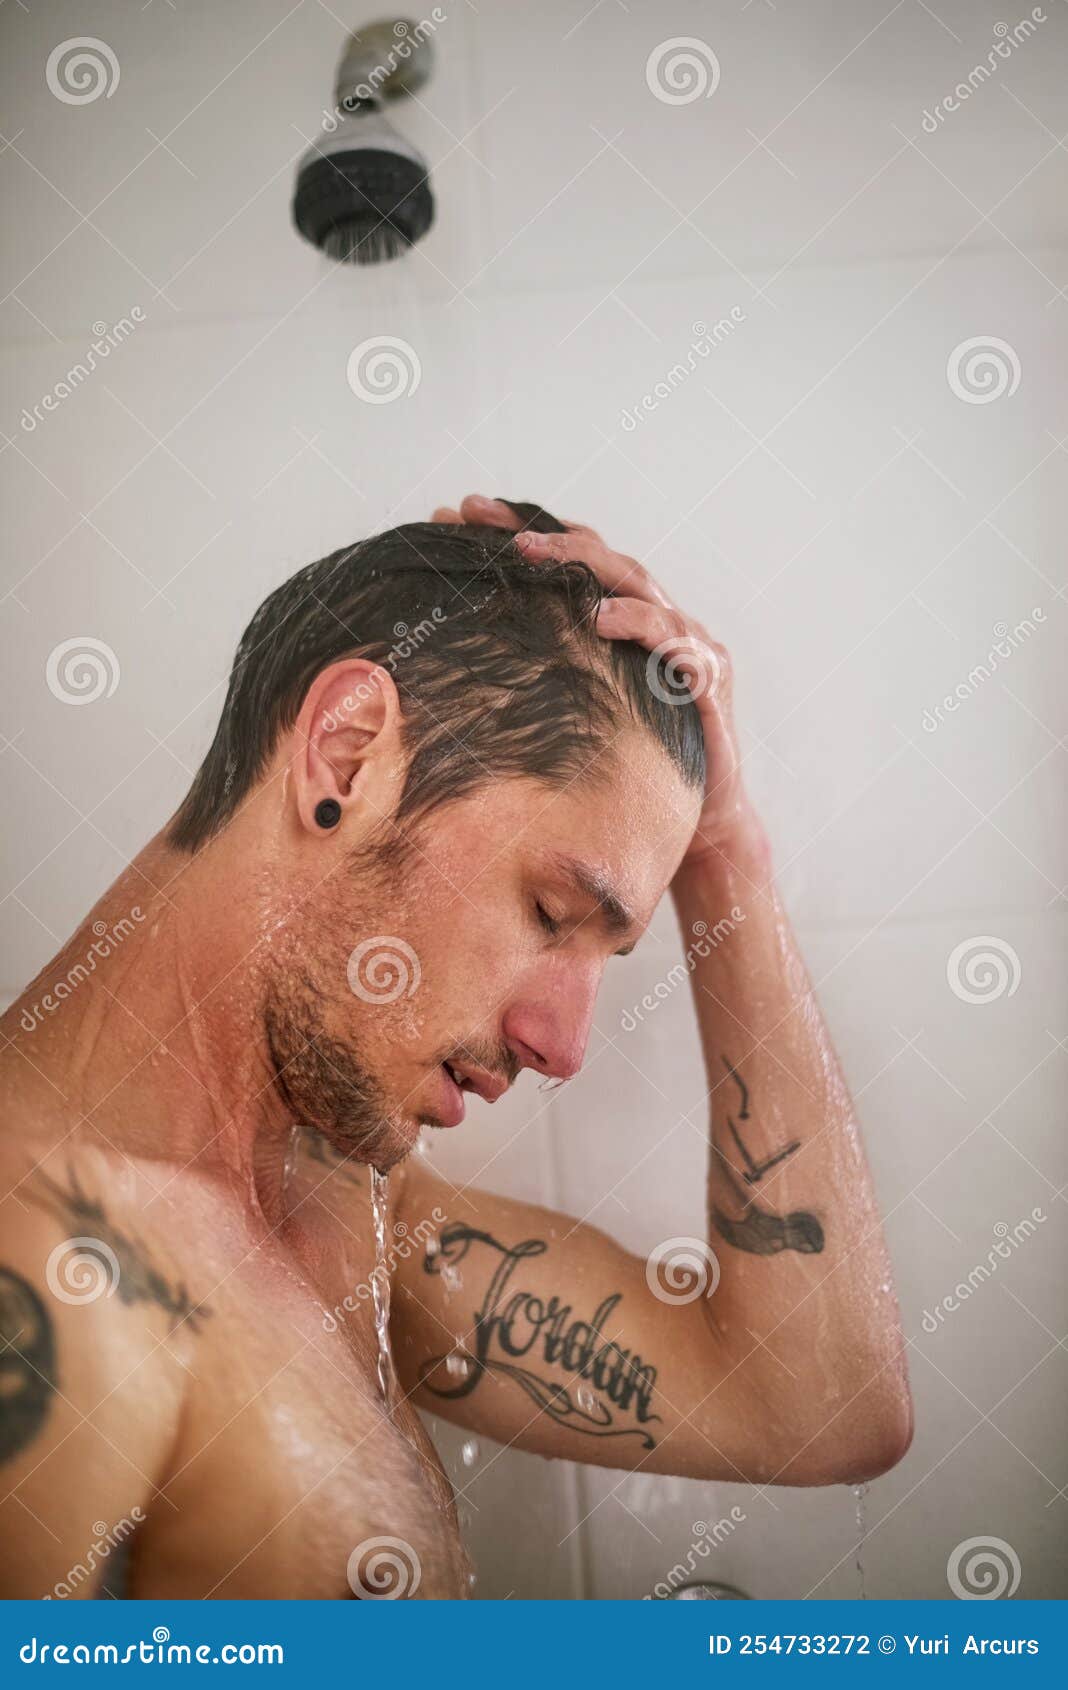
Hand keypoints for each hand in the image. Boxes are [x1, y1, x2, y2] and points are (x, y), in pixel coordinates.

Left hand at [430, 495, 759, 870]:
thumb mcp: (574, 714)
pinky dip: (643, 625)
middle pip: (603, 558)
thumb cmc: (632, 768)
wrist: (700, 823)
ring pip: (640, 588)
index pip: (574, 561)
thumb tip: (455, 663)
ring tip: (532, 558)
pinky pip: (678, 644)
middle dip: (544, 534)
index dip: (524, 531)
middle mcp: (659, 621)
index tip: (464, 511)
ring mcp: (688, 646)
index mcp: (625, 621)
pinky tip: (606, 619)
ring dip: (585, 567)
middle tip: (485, 522)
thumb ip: (538, 678)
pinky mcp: (708, 681)